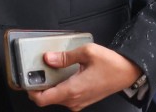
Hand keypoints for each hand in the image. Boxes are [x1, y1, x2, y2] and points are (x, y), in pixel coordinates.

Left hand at [26, 44, 142, 109]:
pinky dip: (59, 86)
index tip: (27, 78)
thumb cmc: (111, 64)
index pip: (42, 99)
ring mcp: (79, 102)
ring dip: (50, 86)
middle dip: (39, 85)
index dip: (30, 90)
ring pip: (55, 97)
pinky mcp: (83, 100)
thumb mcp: (87, 52)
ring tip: (50, 69)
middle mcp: (74, 100)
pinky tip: (62, 73)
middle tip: (38, 69)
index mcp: (73, 90)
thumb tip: (48, 58)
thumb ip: (65, 56)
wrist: (128, 73)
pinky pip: (65, 96)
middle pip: (47, 98)